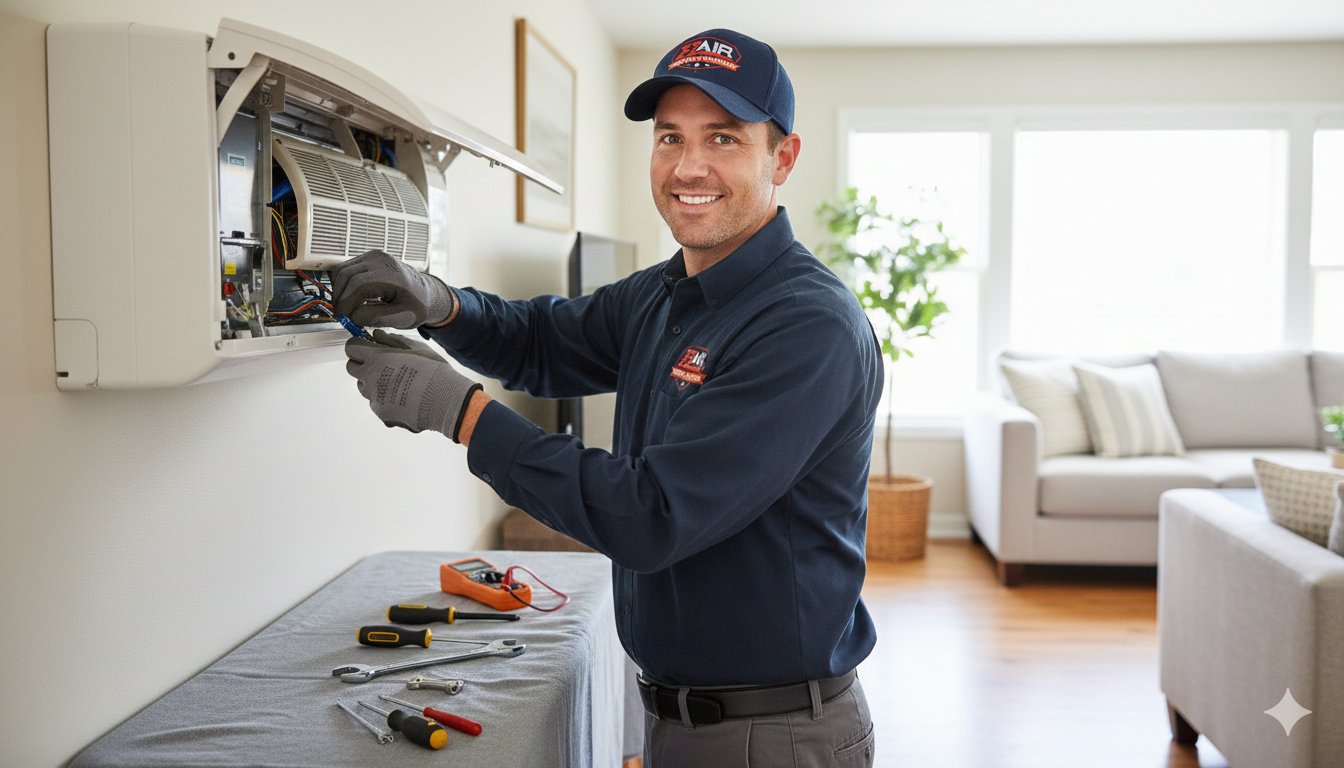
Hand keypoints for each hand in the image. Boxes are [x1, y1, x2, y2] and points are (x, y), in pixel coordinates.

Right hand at [330, 249, 456, 328]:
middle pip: (346, 275)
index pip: (358, 284)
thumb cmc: (416, 305)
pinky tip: (350, 298)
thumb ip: (376, 317)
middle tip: (341, 315)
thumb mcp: (402, 318)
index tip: (343, 318)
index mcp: (392, 275)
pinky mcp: (369, 258)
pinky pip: (347, 268)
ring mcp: (374, 256)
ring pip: (342, 270)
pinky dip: (343, 284)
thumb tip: (352, 315)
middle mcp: (381, 260)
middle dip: (339, 297)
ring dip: (339, 290)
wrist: (424, 292)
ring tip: (346, 308)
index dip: (346, 302)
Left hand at [344, 330, 481, 441]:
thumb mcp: (415, 347)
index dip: (358, 346)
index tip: (368, 346)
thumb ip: (391, 340)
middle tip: (382, 364)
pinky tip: (404, 399)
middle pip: (352, 368)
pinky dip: (385, 400)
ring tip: (397, 383)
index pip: (351, 348)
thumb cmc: (433, 369)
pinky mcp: (381, 413)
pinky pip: (377, 403)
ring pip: (364, 387)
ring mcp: (373, 397)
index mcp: (376, 357)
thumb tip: (376, 335)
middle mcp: (369, 377)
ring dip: (373, 383)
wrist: (444, 400)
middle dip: (362, 364)